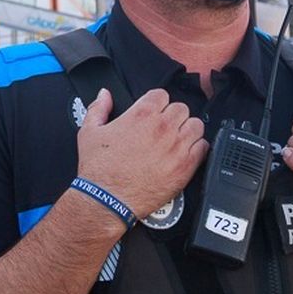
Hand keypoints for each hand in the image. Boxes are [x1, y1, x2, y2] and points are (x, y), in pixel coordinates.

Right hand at [76, 88, 207, 218]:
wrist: (107, 199)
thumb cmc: (98, 169)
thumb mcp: (89, 132)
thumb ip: (98, 108)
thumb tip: (105, 95)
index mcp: (141, 115)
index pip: (161, 94)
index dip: (156, 102)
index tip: (154, 111)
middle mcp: (162, 128)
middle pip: (181, 108)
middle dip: (172, 115)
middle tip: (163, 127)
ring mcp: (177, 146)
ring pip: (196, 125)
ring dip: (187, 129)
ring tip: (176, 139)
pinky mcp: (185, 166)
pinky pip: (203, 147)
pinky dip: (196, 148)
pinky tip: (184, 153)